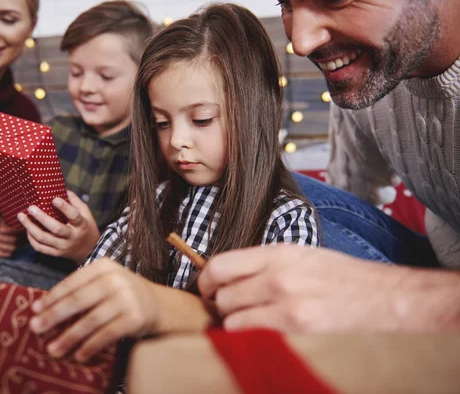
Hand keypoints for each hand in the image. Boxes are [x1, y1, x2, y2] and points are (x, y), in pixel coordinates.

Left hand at [0, 217, 24, 257]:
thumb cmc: (6, 220)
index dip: (9, 230)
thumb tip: (0, 228)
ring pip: (12, 247)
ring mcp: (19, 244)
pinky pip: (10, 254)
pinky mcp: (14, 250)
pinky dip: (1, 253)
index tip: (0, 229)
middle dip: (1, 238)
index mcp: (23, 227)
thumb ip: (5, 222)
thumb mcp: (6, 218)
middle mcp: (23, 236)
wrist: (7, 225)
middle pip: (14, 240)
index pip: (18, 230)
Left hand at [17, 191, 99, 262]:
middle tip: (31, 208)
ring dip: (30, 227)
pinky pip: (40, 247)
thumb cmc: (85, 227)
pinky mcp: (56, 253)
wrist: (89, 249)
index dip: (64, 208)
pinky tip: (27, 229)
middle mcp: (72, 237)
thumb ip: (75, 201)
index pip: (74, 216)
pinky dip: (31, 239)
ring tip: (21, 216)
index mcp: (81, 225)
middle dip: (41, 218)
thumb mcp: (85, 213)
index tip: (54, 199)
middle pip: (56, 228)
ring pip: (44, 238)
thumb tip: (62, 189)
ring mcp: (63, 247)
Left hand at [29, 258, 159, 361]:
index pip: (72, 282)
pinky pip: (107, 334)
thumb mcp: (104, 282)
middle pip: (78, 299)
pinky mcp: (135, 318)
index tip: (34, 310)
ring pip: (91, 320)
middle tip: (35, 328)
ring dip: (69, 336)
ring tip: (53, 349)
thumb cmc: (122, 294)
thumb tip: (44, 310)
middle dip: (54, 315)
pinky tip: (78, 355)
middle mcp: (116, 279)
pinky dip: (90, 346)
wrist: (158, 305)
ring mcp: (127, 298)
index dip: (52, 297)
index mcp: (104, 266)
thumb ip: (81, 290)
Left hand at [198, 245, 452, 332]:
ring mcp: (285, 300)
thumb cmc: (340, 276)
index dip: (205, 281)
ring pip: (229, 316)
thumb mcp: (299, 255)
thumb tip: (227, 278)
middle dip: (218, 305)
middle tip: (226, 311)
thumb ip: (263, 264)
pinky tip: (256, 334)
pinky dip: (243, 336)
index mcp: (277, 252)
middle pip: (221, 294)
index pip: (220, 264)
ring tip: (244, 323)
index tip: (207, 290)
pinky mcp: (294, 326)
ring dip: (230, 323)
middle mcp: (277, 273)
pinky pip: (246, 333)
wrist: (382, 296)